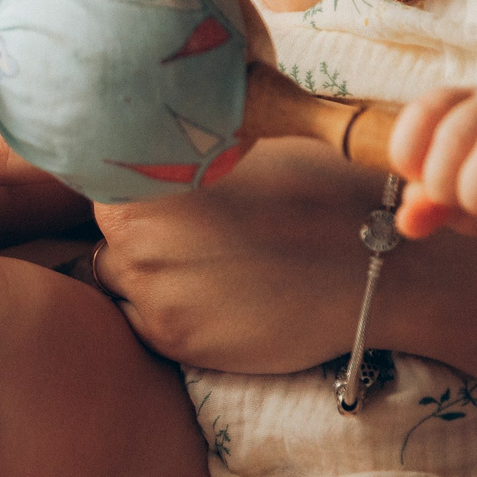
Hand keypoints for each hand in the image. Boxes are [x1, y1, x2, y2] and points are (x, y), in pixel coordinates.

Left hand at [90, 140, 392, 371]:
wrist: (372, 266)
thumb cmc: (316, 191)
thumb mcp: (243, 147)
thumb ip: (187, 151)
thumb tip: (163, 134)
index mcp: (145, 185)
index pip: (104, 178)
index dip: (131, 180)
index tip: (160, 187)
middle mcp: (134, 245)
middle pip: (109, 234)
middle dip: (139, 229)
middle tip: (191, 226)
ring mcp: (152, 298)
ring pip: (119, 279)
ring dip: (146, 271)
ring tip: (206, 261)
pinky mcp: (174, 342)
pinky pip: (140, 320)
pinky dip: (162, 307)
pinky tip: (211, 292)